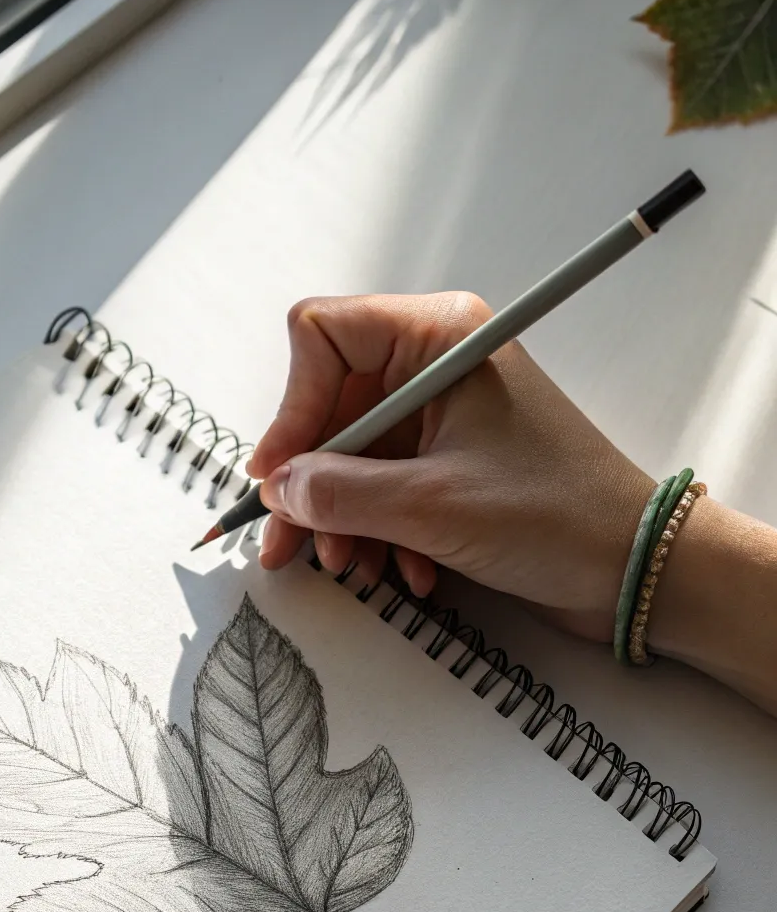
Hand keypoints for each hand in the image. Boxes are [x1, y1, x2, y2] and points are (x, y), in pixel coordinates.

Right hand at [248, 292, 654, 642]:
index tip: (277, 479)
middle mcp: (436, 364)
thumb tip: (277, 491)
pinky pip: (388, 486)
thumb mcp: (430, 507)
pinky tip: (408, 574)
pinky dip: (384, 532)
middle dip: (312, 484)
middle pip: (332, 407)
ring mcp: (446, 414)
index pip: (322, 339)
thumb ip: (340, 494)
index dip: (291, 409)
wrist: (634, 567)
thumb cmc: (552, 516)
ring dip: (346, 519)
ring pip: (355, 456)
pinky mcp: (455, 461)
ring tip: (354, 571)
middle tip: (286, 549)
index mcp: (438, 337)